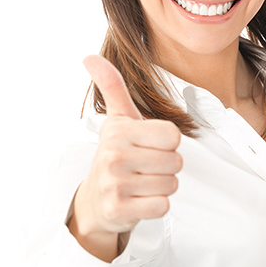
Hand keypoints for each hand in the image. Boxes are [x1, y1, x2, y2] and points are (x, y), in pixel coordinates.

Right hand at [70, 56, 181, 257]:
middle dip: (166, 166)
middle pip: (175, 161)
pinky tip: (139, 199)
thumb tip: (89, 56)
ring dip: (161, 186)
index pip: (174, 135)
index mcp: (118, 130)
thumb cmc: (116, 155)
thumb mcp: (117, 119)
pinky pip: (162, 206)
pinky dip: (156, 205)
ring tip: (141, 182)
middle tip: (145, 167)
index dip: (168, 143)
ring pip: (171, 184)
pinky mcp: (119, 210)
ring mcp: (114, 184)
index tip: (149, 146)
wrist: (96, 199)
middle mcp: (113, 156)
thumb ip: (111, 86)